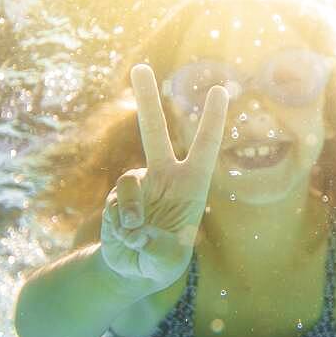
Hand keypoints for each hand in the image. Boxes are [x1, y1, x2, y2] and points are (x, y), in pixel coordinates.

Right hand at [99, 64, 227, 288]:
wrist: (130, 268)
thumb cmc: (160, 262)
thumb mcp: (168, 262)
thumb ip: (159, 249)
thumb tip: (136, 229)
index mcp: (191, 185)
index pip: (205, 147)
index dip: (212, 120)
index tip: (219, 89)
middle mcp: (164, 176)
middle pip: (154, 132)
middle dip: (146, 100)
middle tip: (140, 68)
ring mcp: (138, 185)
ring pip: (128, 184)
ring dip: (131, 212)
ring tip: (136, 237)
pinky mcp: (116, 197)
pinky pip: (116, 205)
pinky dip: (119, 225)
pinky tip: (125, 239)